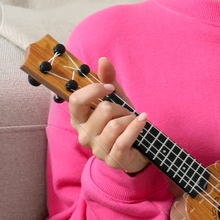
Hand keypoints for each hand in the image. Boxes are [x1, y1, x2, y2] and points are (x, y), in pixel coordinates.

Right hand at [68, 54, 149, 174]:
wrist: (137, 149)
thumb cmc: (122, 122)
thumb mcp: (116, 99)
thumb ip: (108, 80)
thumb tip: (103, 60)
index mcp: (78, 119)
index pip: (76, 100)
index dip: (94, 90)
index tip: (110, 89)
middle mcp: (83, 134)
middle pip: (103, 110)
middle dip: (121, 107)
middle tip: (126, 112)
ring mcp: (97, 149)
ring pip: (115, 125)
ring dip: (130, 119)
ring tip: (132, 121)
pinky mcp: (112, 160)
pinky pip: (124, 139)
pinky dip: (137, 127)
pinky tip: (143, 120)